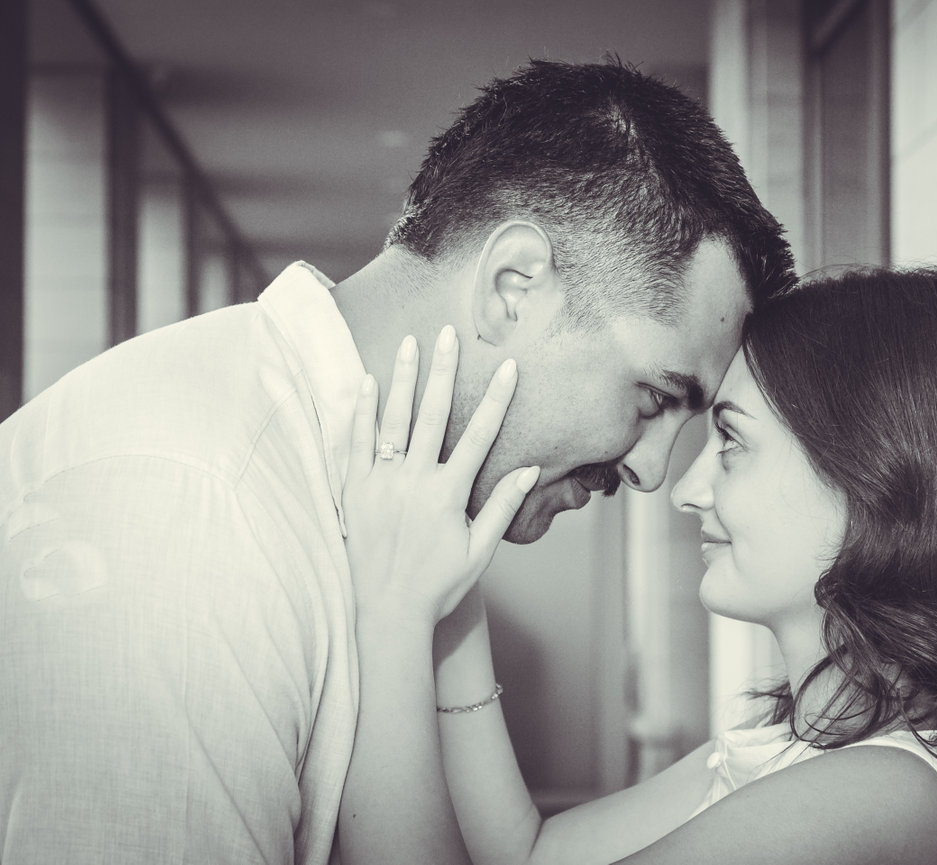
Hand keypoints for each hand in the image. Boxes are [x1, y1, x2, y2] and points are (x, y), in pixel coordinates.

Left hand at [342, 327, 538, 629]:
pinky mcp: (354, 493)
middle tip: (449, 333)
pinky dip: (362, 412)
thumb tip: (530, 469)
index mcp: (447, 494)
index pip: (479, 435)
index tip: (508, 366)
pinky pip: (356, 444)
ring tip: (410, 343)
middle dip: (443, 371)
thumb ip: (502, 506)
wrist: (387, 613)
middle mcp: (413, 482)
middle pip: (432, 414)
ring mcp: (380, 484)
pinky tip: (369, 383)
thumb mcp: (480, 550)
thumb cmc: (439, 585)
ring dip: (403, 379)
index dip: (496, 398)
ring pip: (393, 420)